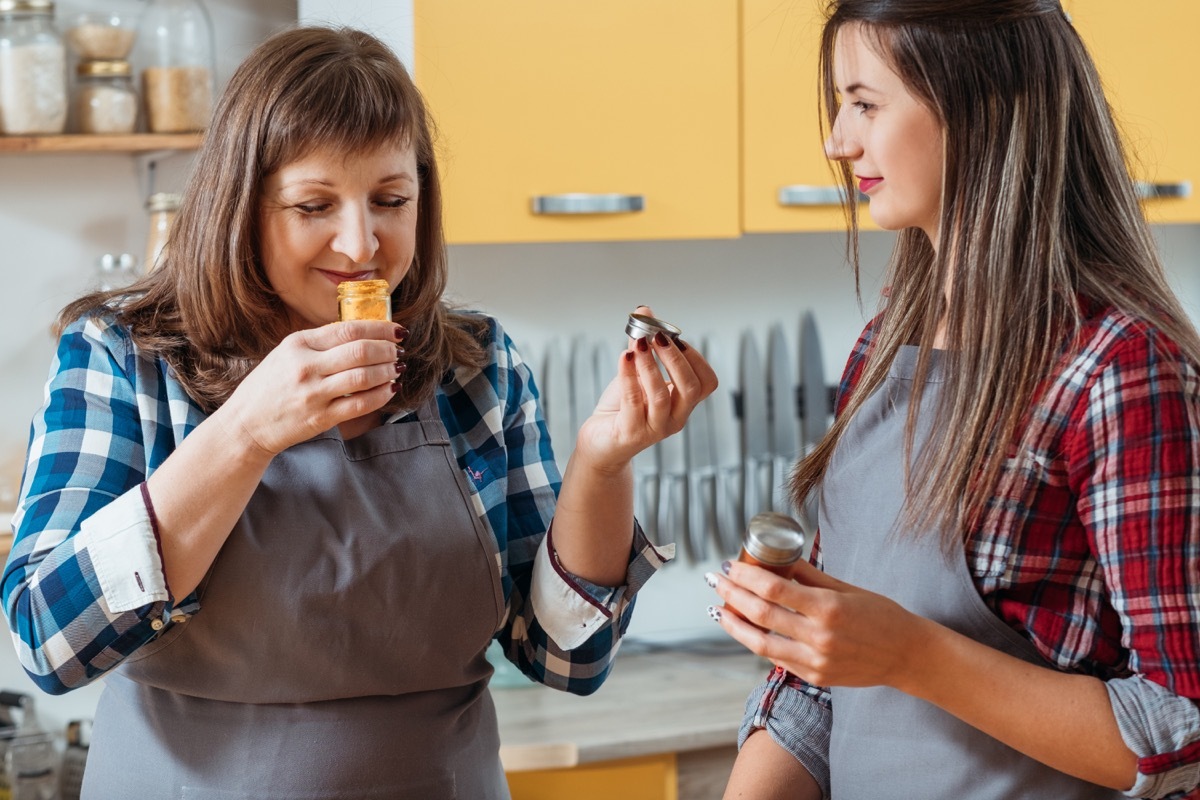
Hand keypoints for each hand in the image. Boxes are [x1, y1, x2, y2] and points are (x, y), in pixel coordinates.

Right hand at [219, 320, 404, 455]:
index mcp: (298, 344)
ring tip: (397, 368)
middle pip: (361, 351)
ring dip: (388, 371)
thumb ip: (320, 343)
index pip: (349, 329)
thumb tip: (363, 332)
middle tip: (399, 350)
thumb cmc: (269, 386)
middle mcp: (306, 366)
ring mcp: (314, 393)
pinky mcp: (321, 418)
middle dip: (388, 349)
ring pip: (364, 377)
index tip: (397, 330)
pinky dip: (381, 395)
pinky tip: (390, 389)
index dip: (381, 328)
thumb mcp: (287, 353)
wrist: (246, 423)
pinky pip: (360, 404)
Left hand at [573, 306, 717, 470]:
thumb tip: (644, 311)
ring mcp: (655, 429)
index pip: (706, 382)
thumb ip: (643, 344)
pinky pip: (633, 402)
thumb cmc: (624, 407)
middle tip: (657, 336)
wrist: (601, 440)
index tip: (675, 337)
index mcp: (683, 403)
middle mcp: (675, 418)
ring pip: (661, 395)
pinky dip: (628, 376)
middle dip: (675, 358)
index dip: (695, 358)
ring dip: (650, 365)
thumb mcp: (637, 373)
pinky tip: (623, 358)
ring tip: (637, 344)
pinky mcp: (631, 433)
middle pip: (690, 388)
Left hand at [707, 558, 928, 689]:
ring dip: (735, 624)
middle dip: (732, 595)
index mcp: (828, 607)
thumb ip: (809, 576)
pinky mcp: (816, 677)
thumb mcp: (847, 588)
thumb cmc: (882, 615)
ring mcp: (816, 661)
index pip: (774, 588)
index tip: (729, 565)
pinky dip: (757, 642)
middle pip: (761, 613)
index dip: (745, 576)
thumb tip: (779, 559)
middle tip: (715, 580)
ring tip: (719, 609)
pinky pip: (777, 659)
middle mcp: (819, 636)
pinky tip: (746, 629)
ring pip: (760, 643)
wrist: (907, 656)